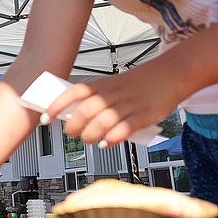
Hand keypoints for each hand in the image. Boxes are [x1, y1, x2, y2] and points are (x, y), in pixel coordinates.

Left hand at [48, 64, 182, 145]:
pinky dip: (112, 138)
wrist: (171, 74)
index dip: (56, 106)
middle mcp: (112, 94)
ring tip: (89, 140)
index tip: (45, 118)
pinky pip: (124, 129)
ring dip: (90, 135)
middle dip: (73, 126)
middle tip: (73, 133)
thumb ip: (96, 99)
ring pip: (101, 122)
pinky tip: (106, 143)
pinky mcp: (143, 116)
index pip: (73, 93)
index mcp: (103, 84)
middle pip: (84, 111)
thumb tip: (73, 117)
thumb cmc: (140, 83)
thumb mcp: (113, 84)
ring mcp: (127, 106)